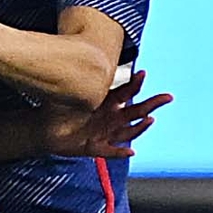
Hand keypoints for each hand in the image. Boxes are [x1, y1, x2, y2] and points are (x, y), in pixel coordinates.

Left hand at [53, 69, 168, 158]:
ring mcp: (105, 134)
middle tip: (167, 97)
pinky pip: (109, 151)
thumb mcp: (67, 92)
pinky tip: (130, 152)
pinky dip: (119, 152)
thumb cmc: (58, 109)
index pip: (126, 93)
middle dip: (152, 104)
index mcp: (107, 104)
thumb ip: (72, 80)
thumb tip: (72, 59)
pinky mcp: (94, 148)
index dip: (135, 84)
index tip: (142, 73)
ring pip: (127, 132)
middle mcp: (110, 119)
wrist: (45, 130)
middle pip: (135, 112)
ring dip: (139, 127)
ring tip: (149, 119)